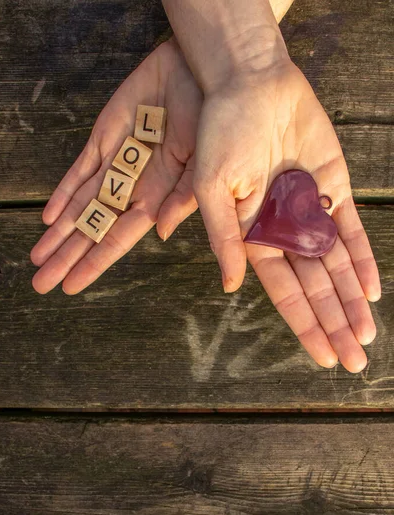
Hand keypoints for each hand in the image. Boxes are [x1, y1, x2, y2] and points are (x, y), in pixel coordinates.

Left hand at [30, 38, 200, 293]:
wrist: (199, 71)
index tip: (73, 285)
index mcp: (158, 198)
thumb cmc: (210, 117)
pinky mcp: (105, 138)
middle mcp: (133, 187)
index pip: (119, 238)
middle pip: (93, 227)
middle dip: (68, 255)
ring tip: (38, 257)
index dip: (95, 262)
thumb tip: (159, 233)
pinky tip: (49, 216)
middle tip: (42, 282)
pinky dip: (63, 192)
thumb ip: (182, 199)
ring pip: (81, 204)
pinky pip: (80, 169)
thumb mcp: (205, 163)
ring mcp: (116, 163)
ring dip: (60, 231)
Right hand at [161, 59, 380, 372]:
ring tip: (365, 337)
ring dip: (353, 301)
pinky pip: (351, 230)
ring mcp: (310, 211)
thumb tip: (229, 285)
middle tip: (354, 362)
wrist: (250, 83)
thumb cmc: (223, 131)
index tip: (322, 355)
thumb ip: (223, 238)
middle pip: (315, 288)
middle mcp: (284, 231)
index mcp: (252, 237)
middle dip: (334, 324)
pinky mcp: (332, 188)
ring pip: (337, 266)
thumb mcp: (211, 187)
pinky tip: (373, 290)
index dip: (304, 324)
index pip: (283, 292)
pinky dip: (363, 259)